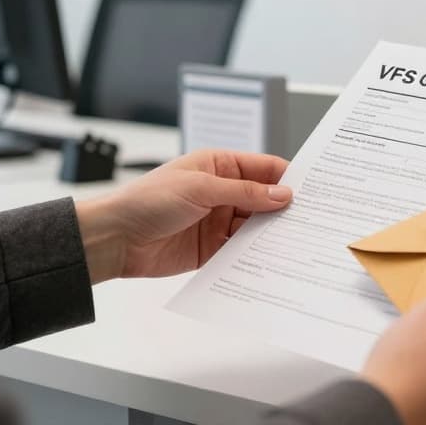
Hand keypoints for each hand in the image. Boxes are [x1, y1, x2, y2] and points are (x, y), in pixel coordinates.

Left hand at [75, 150, 291, 282]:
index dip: (287, 178)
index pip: (263, 168)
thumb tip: (282, 195)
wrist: (114, 239)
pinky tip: (270, 260)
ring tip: (294, 243)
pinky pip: (240, 251)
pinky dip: (254, 255)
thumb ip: (244, 193)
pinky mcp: (211, 249)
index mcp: (218, 166)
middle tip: (309, 220)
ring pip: (255, 227)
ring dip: (270, 234)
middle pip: (263, 199)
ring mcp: (217, 221)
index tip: (311, 190)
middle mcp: (221, 192)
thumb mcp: (200, 189)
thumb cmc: (147, 201)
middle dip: (283, 209)